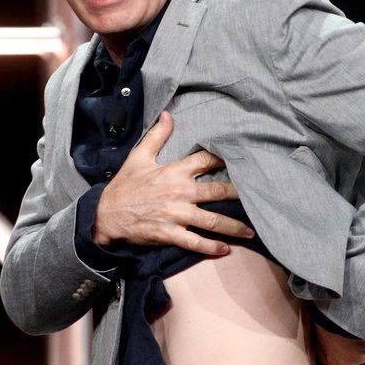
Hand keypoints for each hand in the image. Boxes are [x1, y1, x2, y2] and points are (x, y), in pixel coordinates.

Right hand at [92, 110, 254, 256]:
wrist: (106, 215)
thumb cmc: (124, 186)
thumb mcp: (139, 157)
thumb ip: (157, 136)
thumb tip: (168, 114)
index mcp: (174, 171)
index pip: (206, 160)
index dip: (225, 159)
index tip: (243, 160)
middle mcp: (179, 192)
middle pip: (217, 192)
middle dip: (239, 195)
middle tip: (258, 199)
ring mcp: (176, 215)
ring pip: (212, 220)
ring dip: (233, 227)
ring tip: (250, 232)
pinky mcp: (170, 234)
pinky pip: (195, 242)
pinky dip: (211, 247)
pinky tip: (225, 250)